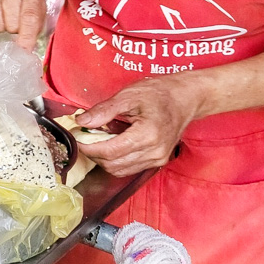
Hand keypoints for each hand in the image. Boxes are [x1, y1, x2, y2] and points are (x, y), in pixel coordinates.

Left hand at [76, 77, 201, 176]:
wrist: (186, 98)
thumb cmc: (159, 93)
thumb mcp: (129, 95)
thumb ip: (104, 110)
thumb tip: (81, 122)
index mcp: (148, 135)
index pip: (110, 151)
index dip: (89, 147)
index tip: (77, 137)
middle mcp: (154, 152)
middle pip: (113, 164)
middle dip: (94, 153)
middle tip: (85, 137)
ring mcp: (158, 159)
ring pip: (120, 170)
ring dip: (104, 159)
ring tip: (98, 139)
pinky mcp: (158, 161)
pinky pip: (130, 168)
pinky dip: (116, 160)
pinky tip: (113, 144)